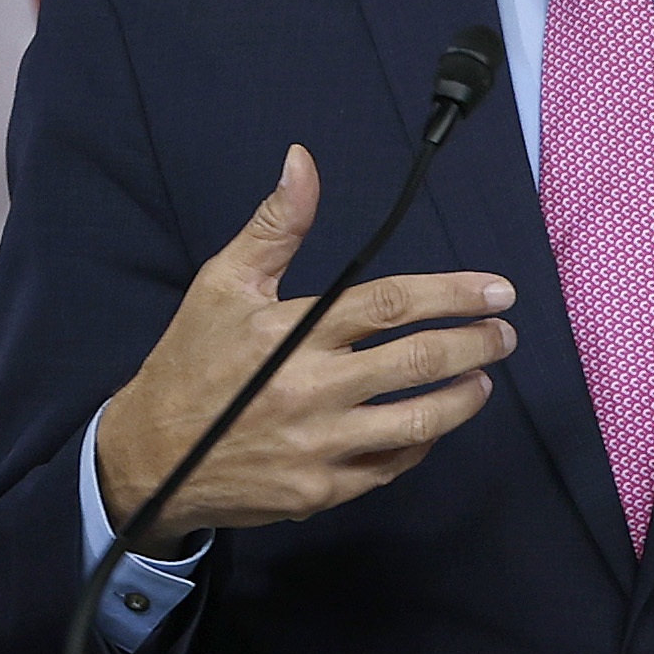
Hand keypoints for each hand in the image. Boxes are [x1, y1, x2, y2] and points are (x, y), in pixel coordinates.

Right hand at [94, 144, 518, 538]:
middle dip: (476, 343)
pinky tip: (433, 424)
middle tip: (504, 332)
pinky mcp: (319, 491)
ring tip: (482, 378)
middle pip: (419, 361)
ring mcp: (318, 445)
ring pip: (418, 422)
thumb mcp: (223, 285)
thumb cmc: (191, 363)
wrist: (148, 458)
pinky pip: (391, 467)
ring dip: (464, 397)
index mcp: (290, 333)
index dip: (453, 294)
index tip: (497, 290)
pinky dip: (421, 443)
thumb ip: (276, 226)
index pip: (391, 304)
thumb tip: (303, 161)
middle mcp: (310, 389)